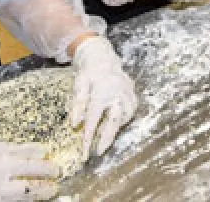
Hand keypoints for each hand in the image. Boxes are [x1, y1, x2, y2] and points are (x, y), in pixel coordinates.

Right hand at [0, 141, 58, 201]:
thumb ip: (14, 149)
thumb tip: (38, 150)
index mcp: (0, 166)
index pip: (32, 168)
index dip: (47, 169)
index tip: (55, 168)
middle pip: (30, 190)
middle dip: (45, 187)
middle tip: (54, 184)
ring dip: (34, 197)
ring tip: (44, 193)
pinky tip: (21, 199)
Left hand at [70, 37, 137, 156]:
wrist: (103, 59)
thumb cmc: (88, 73)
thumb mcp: (79, 84)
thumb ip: (77, 103)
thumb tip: (75, 124)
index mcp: (102, 91)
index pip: (94, 118)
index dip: (89, 136)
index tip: (85, 150)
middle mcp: (118, 94)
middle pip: (113, 121)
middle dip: (106, 138)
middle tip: (99, 151)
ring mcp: (128, 95)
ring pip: (123, 118)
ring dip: (114, 129)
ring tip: (104, 137)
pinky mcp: (134, 96)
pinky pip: (129, 113)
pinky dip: (121, 120)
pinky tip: (113, 123)